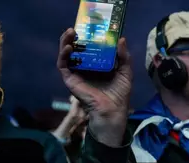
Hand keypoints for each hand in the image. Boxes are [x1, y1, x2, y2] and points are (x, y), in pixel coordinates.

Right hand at [57, 28, 131, 146]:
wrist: (112, 110)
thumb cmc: (119, 94)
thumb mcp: (125, 72)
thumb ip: (124, 56)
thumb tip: (121, 38)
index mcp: (98, 65)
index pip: (91, 48)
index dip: (89, 37)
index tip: (92, 26)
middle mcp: (85, 67)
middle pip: (77, 48)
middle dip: (75, 37)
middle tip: (77, 27)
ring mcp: (76, 73)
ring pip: (66, 54)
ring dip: (66, 41)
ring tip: (71, 32)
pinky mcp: (70, 79)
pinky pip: (63, 64)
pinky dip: (64, 54)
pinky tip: (69, 47)